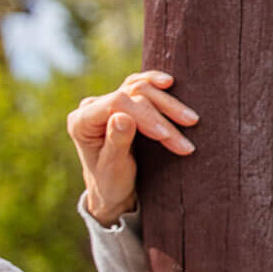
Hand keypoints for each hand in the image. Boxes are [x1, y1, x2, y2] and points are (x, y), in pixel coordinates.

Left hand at [66, 71, 199, 224]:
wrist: (113, 188)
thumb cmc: (110, 182)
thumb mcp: (113, 167)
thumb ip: (116, 142)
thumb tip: (122, 116)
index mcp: (81, 122)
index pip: (116, 104)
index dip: (145, 116)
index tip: (166, 136)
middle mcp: (90, 107)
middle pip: (131, 96)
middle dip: (162, 117)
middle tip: (184, 142)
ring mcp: (106, 101)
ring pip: (139, 88)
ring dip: (168, 104)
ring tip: (191, 121)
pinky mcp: (122, 101)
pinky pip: (139, 85)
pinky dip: (154, 84)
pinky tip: (169, 83)